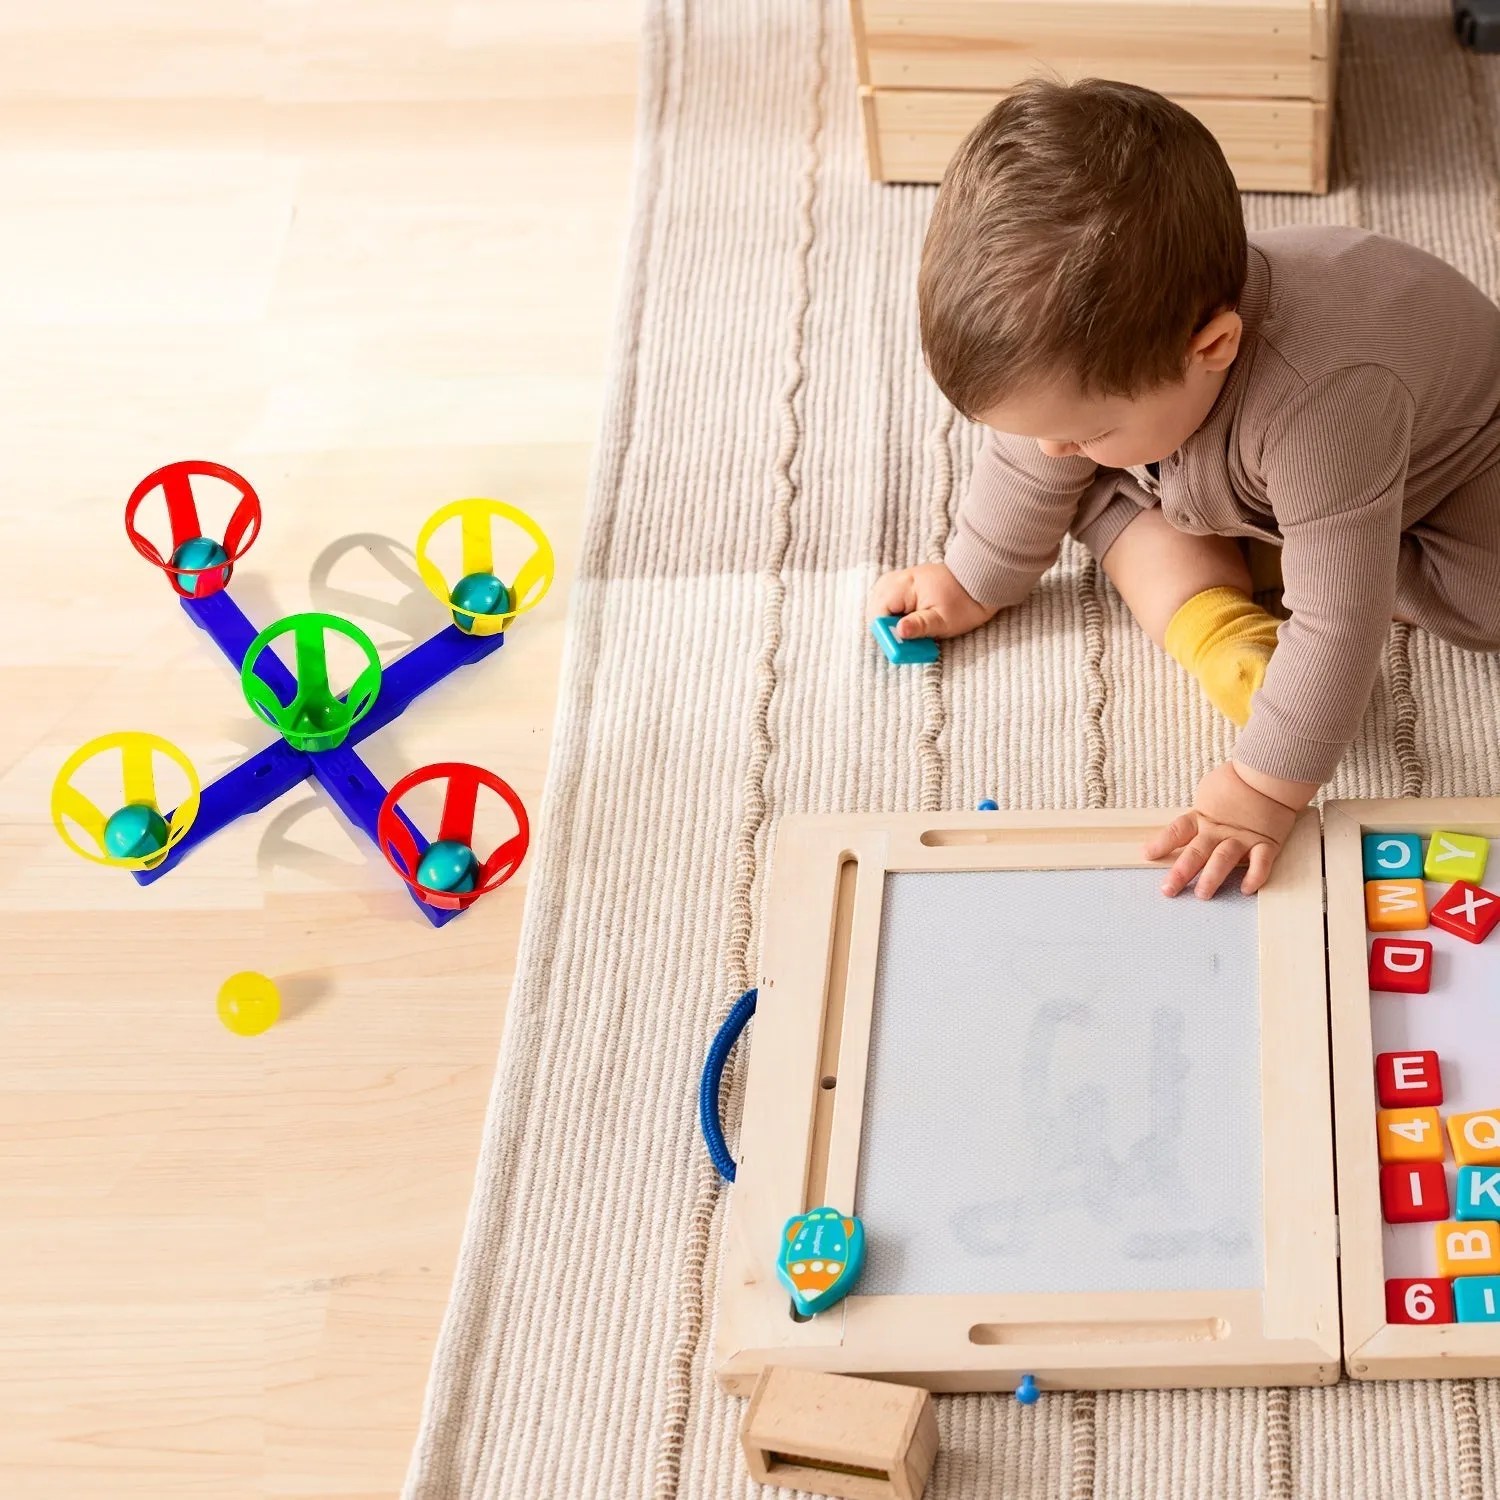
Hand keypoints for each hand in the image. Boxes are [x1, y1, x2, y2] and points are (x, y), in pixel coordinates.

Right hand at [868, 563, 997, 640]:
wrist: (979, 582)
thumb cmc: (964, 602)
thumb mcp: (943, 620)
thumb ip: (919, 626)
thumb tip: (898, 632)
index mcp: (902, 586)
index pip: (877, 614)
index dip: (886, 634)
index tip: (901, 646)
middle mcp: (894, 580)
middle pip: (874, 611)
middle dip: (887, 629)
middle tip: (907, 641)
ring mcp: (896, 580)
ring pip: (879, 608)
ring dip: (890, 623)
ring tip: (910, 631)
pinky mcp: (900, 585)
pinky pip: (887, 603)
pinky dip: (894, 615)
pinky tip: (908, 622)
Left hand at [1144, 761, 1307, 898]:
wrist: (1270, 772)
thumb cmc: (1236, 781)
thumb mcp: (1208, 792)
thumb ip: (1198, 812)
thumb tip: (1187, 825)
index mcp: (1202, 817)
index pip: (1177, 831)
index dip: (1161, 843)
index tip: (1146, 855)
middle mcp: (1219, 830)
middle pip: (1197, 852)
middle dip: (1181, 872)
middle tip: (1168, 889)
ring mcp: (1243, 837)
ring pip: (1224, 859)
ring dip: (1212, 877)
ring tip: (1202, 893)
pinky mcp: (1267, 843)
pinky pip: (1262, 862)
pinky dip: (1255, 876)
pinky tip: (1246, 889)